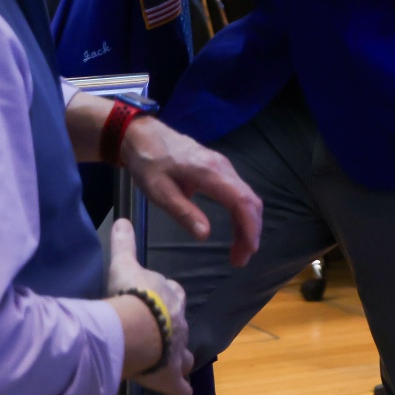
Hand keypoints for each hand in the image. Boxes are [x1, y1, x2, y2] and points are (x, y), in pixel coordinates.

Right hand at [106, 219, 193, 394]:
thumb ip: (124, 242)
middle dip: (172, 332)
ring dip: (178, 362)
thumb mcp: (124, 264)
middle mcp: (179, 323)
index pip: (172, 295)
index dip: (164, 300)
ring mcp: (176, 352)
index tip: (155, 302)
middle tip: (161, 337)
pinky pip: (181, 394)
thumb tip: (123, 218)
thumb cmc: (131, 294)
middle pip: (178, 327)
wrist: (137, 325)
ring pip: (181, 358)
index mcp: (171, 296)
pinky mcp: (170, 378)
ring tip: (177, 369)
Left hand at [120, 116, 263, 266]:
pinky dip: (241, 214)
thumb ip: (183, 212)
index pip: (241, 201)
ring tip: (238, 251)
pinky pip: (238, 192)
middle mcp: (223, 167)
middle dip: (251, 231)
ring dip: (247, 224)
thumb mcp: (159, 192)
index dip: (249, 227)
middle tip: (240, 259)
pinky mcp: (218, 168)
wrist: (143, 135)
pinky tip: (234, 230)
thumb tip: (206, 235)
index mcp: (210, 172)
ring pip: (246, 197)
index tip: (248, 251)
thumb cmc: (149, 163)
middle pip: (249, 200)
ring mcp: (222, 166)